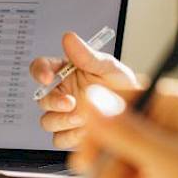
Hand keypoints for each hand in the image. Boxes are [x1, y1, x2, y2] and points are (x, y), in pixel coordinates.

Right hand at [32, 32, 140, 148]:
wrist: (137, 111)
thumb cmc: (121, 85)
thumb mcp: (108, 67)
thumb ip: (87, 55)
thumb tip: (69, 38)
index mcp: (65, 72)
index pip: (41, 68)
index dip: (40, 71)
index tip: (47, 77)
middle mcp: (62, 93)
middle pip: (41, 98)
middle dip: (53, 101)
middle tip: (71, 102)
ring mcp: (65, 115)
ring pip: (47, 121)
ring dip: (62, 120)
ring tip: (83, 118)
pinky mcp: (71, 134)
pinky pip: (59, 139)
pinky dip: (71, 136)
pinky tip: (86, 131)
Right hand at [69, 79, 177, 177]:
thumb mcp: (172, 165)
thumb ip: (127, 133)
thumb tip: (92, 100)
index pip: (122, 100)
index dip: (100, 129)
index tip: (88, 158)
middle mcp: (175, 126)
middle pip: (114, 136)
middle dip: (110, 171)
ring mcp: (170, 156)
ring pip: (117, 164)